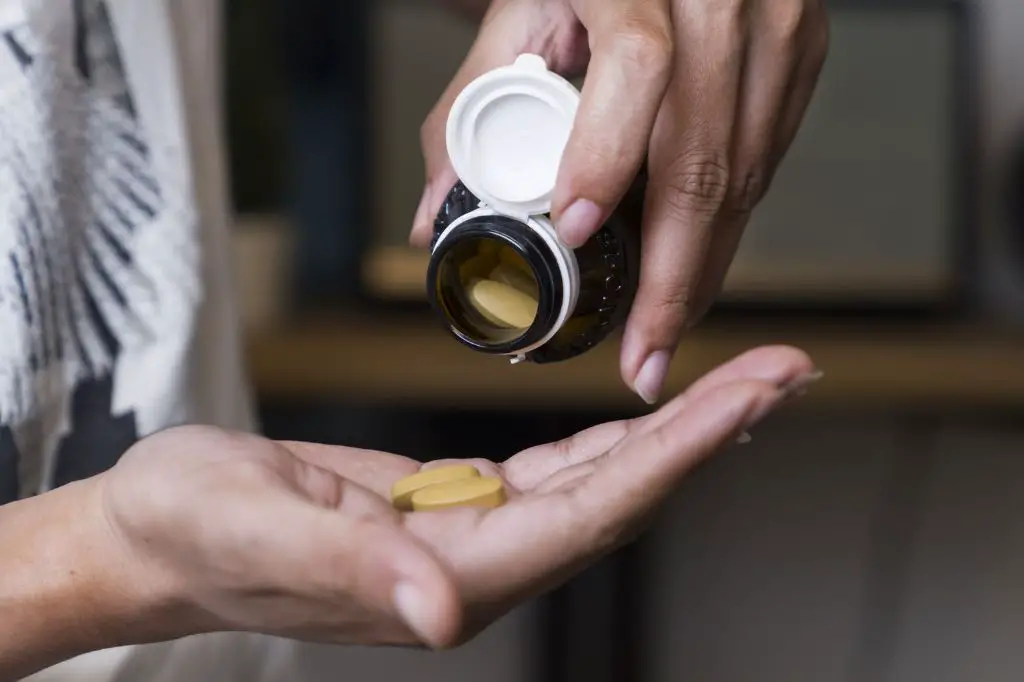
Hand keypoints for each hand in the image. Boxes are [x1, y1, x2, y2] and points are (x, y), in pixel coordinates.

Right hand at [97, 346, 813, 650]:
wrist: (158, 532)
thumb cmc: (193, 528)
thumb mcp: (250, 528)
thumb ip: (350, 567)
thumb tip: (446, 614)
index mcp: (448, 577)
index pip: (596, 511)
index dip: (681, 451)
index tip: (752, 395)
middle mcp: (477, 566)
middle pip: (622, 495)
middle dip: (709, 432)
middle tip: (788, 370)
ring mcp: (468, 539)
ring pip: (598, 484)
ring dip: (674, 434)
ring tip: (744, 384)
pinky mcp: (449, 508)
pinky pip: (550, 474)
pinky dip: (609, 440)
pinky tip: (644, 417)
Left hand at [414, 0, 828, 403]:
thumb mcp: (522, 9)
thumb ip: (471, 104)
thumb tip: (437, 217)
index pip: (638, 66)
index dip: (609, 156)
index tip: (579, 232)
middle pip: (706, 156)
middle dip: (673, 279)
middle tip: (641, 356)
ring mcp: (774, 25)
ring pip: (746, 175)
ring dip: (703, 270)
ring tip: (663, 334)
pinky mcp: (800, 51)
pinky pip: (767, 160)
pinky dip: (727, 225)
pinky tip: (694, 268)